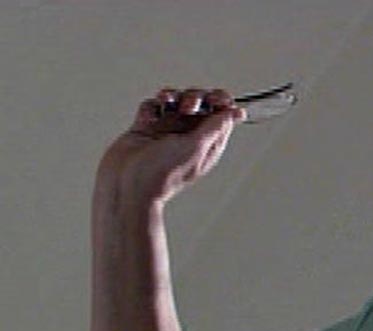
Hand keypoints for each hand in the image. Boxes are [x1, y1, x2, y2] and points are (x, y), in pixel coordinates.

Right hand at [97, 87, 245, 205]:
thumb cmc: (163, 174)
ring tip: (166, 102)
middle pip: (199, 103)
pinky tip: (149, 118)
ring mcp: (167, 131)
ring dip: (172, 97)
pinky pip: (151, 107)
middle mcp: (188, 136)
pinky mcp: (146, 128)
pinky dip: (151, 107)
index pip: (221, 116)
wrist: (128, 183)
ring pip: (175, 101)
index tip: (216, 99)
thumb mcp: (196, 148)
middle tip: (188, 106)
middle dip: (194, 97)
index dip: (221, 102)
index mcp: (206, 143)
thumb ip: (214, 128)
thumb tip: (234, 113)